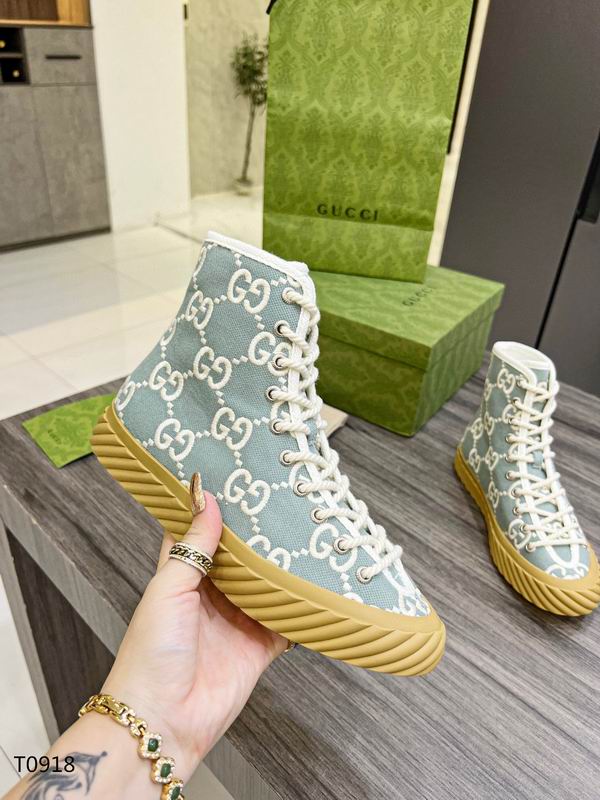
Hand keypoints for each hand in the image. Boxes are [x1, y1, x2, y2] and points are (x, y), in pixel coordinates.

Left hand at [101, 477, 286, 779]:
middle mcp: (212, 595)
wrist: (162, 721)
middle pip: (241, 557)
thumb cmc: (151, 653)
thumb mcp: (169, 588)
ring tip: (306, 534)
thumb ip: (193, 545)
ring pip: (266, 585)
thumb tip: (206, 498)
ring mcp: (237, 620)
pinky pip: (287, 622)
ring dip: (283, 568)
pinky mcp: (259, 646)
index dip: (214, 509)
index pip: (199, 533)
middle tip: (283, 502)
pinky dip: (302, 608)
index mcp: (182, 576)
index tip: (236, 480)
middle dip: (259, 536)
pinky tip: (319, 587)